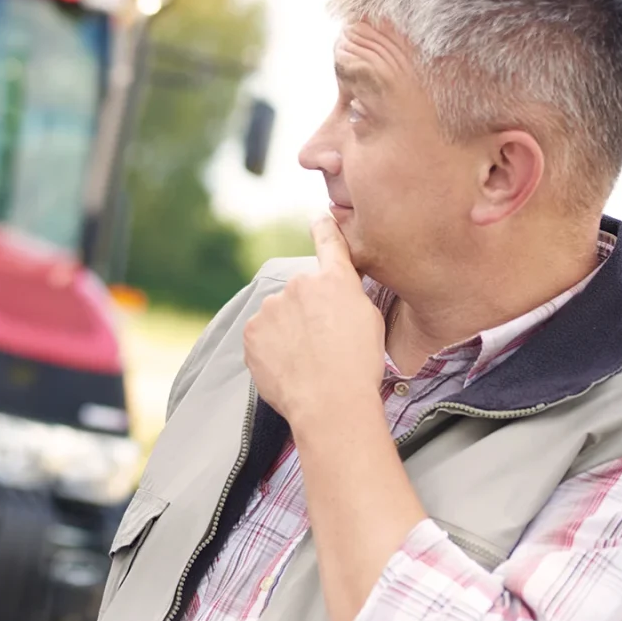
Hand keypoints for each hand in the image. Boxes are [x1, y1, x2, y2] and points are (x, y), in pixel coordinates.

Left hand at [242, 216, 384, 424]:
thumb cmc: (359, 366)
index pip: (329, 243)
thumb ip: (348, 296)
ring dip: (287, 330)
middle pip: (301, 293)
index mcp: (335, 279)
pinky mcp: (251, 331)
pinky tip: (288, 366)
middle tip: (321, 344)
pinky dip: (270, 348)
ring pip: (278, 315)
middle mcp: (299, 285)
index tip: (317, 218)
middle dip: (307, 312)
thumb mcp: (370, 320)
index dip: (324, 228)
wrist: (330, 402)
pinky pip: (261, 335)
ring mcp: (271, 307)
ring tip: (305, 360)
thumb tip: (335, 291)